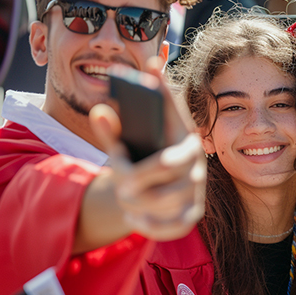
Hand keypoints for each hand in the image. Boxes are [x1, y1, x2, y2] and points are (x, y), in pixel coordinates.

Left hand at [76, 58, 205, 251]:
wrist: (151, 192)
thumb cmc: (140, 160)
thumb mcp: (126, 144)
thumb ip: (112, 130)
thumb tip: (99, 112)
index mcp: (183, 136)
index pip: (175, 116)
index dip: (165, 96)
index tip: (151, 68)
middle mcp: (196, 161)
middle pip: (168, 167)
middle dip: (141, 178)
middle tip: (121, 186)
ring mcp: (197, 189)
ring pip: (166, 201)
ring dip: (138, 202)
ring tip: (125, 199)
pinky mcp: (192, 214)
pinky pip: (174, 226)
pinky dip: (150, 225)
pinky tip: (134, 217)